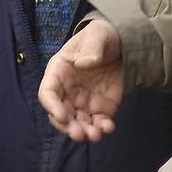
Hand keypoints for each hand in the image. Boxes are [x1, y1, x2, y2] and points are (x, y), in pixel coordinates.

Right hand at [39, 19, 124, 141]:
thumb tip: (84, 63)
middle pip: (60, 114)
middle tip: (79, 134)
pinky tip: (108, 127)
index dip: (52, 106)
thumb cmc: (102, 36)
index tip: (62, 116)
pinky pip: (98, 123)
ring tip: (95, 135)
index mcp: (59, 72)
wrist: (124, 44)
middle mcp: (67, 91)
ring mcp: (84, 102)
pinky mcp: (101, 109)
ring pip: (78, 123)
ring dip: (84, 132)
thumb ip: (91, 48)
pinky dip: (102, 129)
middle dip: (68, 126)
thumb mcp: (97, 35)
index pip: (47, 92)